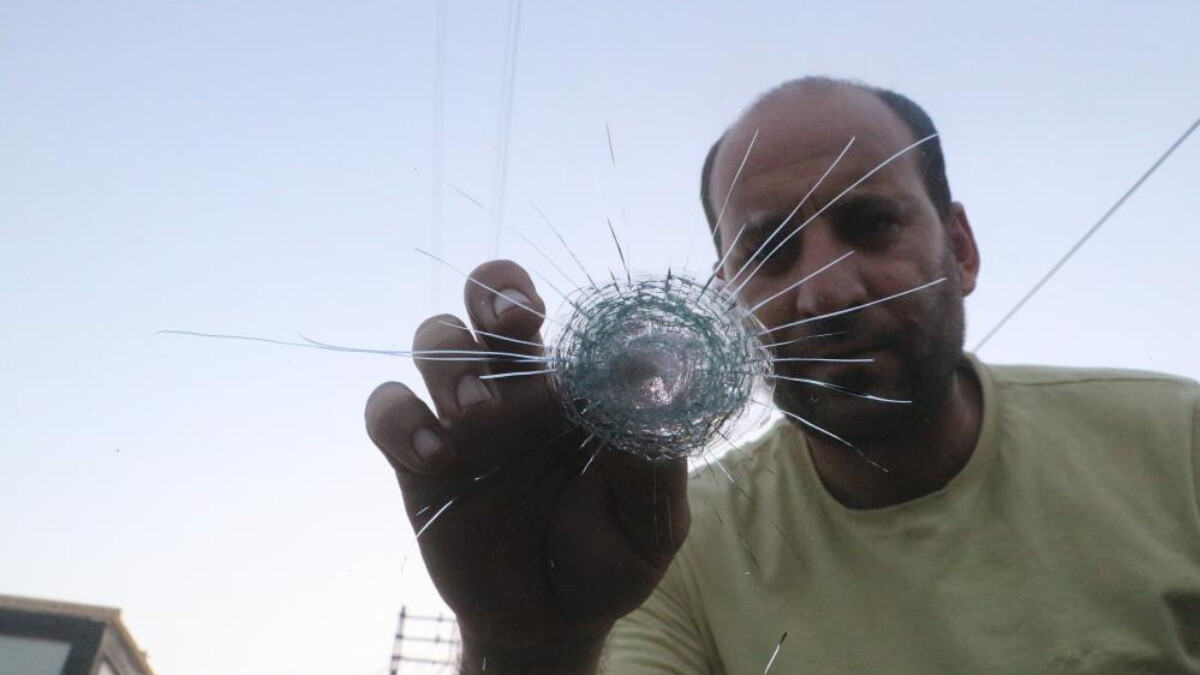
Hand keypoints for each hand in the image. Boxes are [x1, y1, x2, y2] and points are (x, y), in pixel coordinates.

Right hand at [365, 260, 689, 673]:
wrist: (554, 622)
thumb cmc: (611, 557)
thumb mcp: (651, 517)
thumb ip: (653, 454)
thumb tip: (653, 379)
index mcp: (576, 384)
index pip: (558, 312)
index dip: (535, 291)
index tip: (539, 312)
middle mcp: (519, 387)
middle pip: (485, 300)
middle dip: (491, 290)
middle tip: (510, 320)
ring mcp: (464, 420)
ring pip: (434, 341)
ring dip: (451, 363)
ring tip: (478, 416)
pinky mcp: (418, 461)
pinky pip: (387, 410)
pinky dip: (400, 419)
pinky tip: (436, 457)